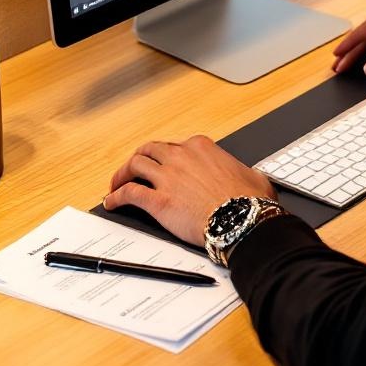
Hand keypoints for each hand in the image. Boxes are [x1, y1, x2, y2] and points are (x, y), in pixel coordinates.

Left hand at [105, 136, 277, 246]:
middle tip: (134, 168)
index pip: (175, 145)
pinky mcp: (158, 201)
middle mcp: (181, 157)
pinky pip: (129, 193)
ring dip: (122, 173)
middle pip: (150, 149)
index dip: (166, 154)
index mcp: (201, 148)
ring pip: (135, 165)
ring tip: (117, 183)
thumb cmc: (249, 201)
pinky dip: (117, 197)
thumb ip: (243, 172)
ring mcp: (168, 178)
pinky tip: (112, 202)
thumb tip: (250, 176)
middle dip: (139, 157)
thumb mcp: (252, 176)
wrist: (241, 220)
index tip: (164, 163)